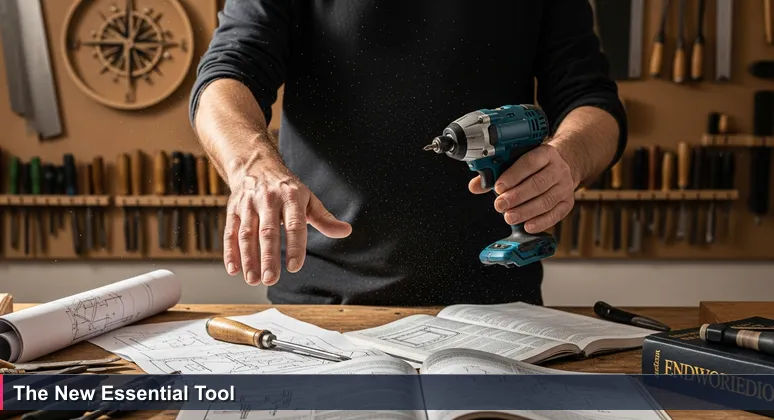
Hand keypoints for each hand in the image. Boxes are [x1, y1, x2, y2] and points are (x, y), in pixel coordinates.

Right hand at [224, 158, 351, 285]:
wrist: (256, 166)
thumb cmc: (287, 189)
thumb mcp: (308, 199)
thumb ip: (324, 218)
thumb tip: (346, 231)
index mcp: (291, 198)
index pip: (294, 224)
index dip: (295, 246)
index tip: (295, 267)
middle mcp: (268, 200)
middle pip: (267, 232)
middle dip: (268, 257)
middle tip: (271, 279)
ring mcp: (248, 205)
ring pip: (246, 234)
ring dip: (248, 258)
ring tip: (254, 280)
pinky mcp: (233, 210)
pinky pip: (230, 233)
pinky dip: (230, 252)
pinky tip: (234, 270)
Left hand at [468, 144, 576, 232]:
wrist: (564, 165)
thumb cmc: (535, 165)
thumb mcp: (518, 160)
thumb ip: (496, 172)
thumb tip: (475, 186)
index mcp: (544, 153)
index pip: (529, 163)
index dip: (512, 176)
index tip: (498, 187)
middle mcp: (558, 169)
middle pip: (537, 184)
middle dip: (516, 197)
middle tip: (499, 205)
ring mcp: (565, 186)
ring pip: (546, 200)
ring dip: (526, 211)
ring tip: (509, 217)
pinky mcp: (568, 202)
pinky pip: (556, 214)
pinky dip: (541, 222)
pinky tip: (528, 226)